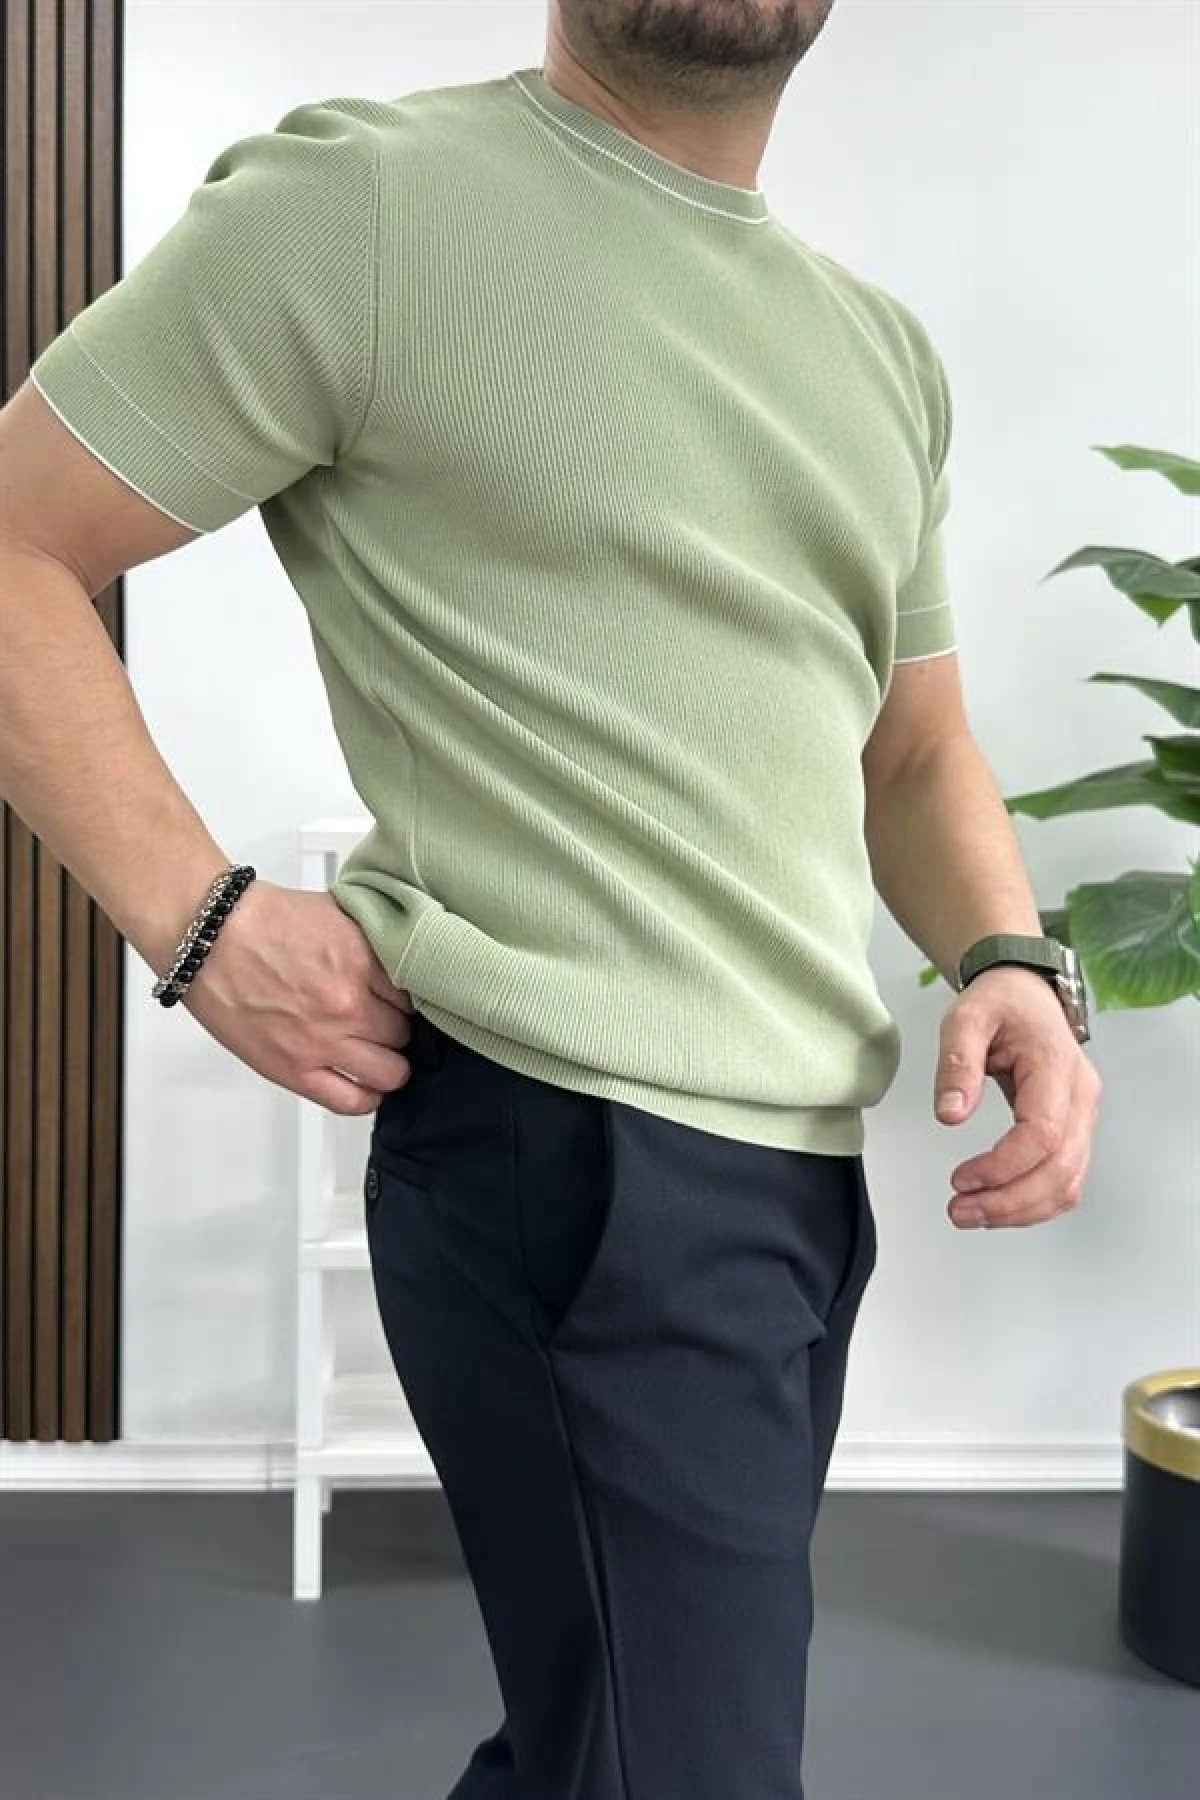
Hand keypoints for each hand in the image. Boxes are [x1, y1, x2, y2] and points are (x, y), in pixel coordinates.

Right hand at [179, 879, 414, 1115]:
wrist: (211, 937)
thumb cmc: (262, 922)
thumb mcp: (338, 915)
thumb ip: (374, 943)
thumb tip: (402, 957)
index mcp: (363, 962)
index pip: (419, 996)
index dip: (412, 998)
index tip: (402, 1001)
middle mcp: (348, 1006)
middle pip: (406, 1034)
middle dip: (398, 1028)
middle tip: (384, 1022)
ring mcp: (323, 1042)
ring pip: (391, 1072)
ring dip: (388, 1063)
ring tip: (376, 1052)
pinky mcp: (295, 1069)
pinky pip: (352, 1101)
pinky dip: (367, 1097)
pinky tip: (365, 1084)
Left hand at [933, 964, 1101, 1230]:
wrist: (1027, 993)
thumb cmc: (999, 1003)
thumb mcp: (965, 1019)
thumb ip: (957, 1064)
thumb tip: (951, 1115)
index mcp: (1056, 1065)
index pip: (1043, 1133)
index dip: (1003, 1166)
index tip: (961, 1179)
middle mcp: (1081, 1096)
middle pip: (1061, 1168)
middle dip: (1010, 1200)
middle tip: (959, 1211)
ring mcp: (1083, 1115)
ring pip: (1069, 1182)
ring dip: (1021, 1209)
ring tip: (970, 1214)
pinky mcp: (1075, 1130)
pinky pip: (1066, 1178)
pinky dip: (1034, 1201)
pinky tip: (996, 1206)